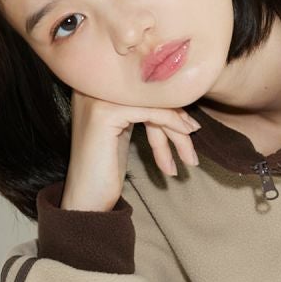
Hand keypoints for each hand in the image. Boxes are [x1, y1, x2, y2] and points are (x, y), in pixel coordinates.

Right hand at [62, 90, 201, 211]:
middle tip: (194, 131)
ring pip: (151, 100)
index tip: (187, 120)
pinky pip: (150, 111)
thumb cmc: (105, 167)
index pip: (140, 84)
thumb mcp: (122, 130)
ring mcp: (96, 97)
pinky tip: (186, 134)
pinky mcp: (104, 113)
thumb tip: (173, 96)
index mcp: (94, 85)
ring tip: (190, 148)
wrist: (86, 197)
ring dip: (177, 124)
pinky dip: (172, 122)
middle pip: (146, 91)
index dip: (167, 100)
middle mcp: (91, 85)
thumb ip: (137, 109)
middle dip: (175, 111)